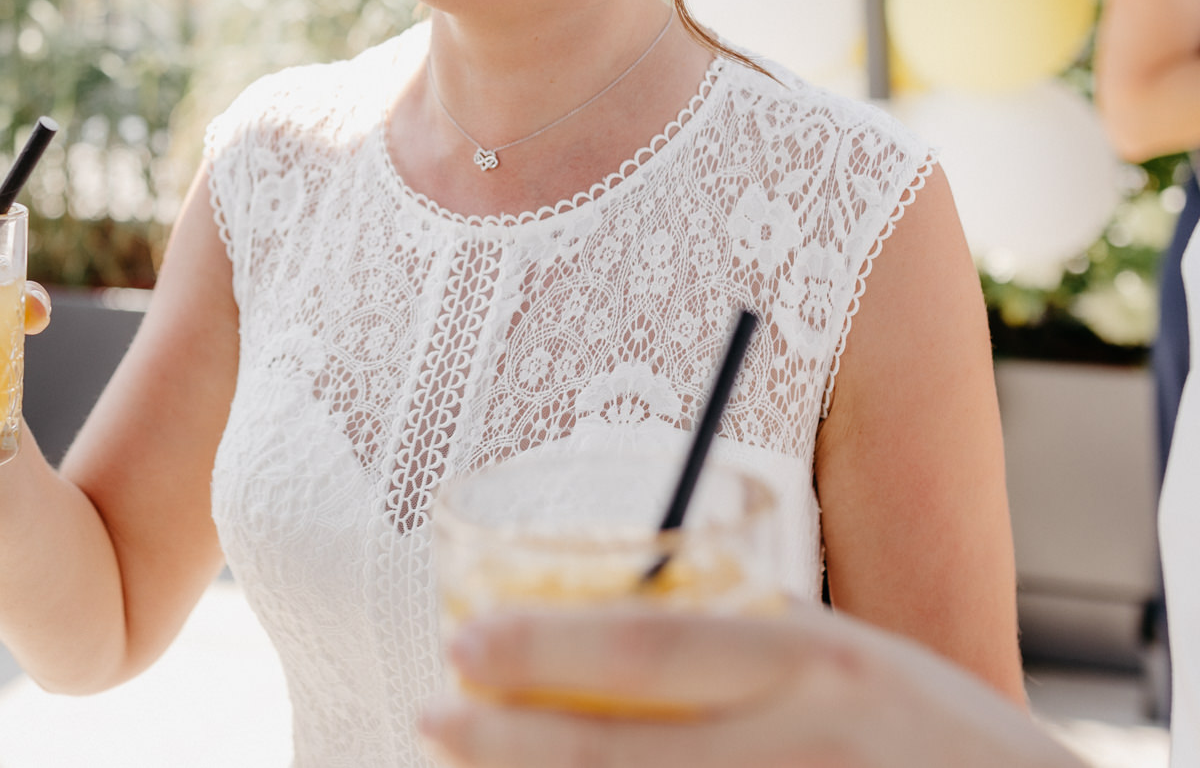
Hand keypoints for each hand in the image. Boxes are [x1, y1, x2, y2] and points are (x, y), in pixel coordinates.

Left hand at [418, 603, 1082, 767]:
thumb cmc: (939, 743)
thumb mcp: (861, 660)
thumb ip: (756, 641)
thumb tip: (619, 616)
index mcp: (818, 663)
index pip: (648, 650)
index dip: (539, 649)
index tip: (460, 645)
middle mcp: (805, 747)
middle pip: (615, 755)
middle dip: (503, 744)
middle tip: (429, 721)